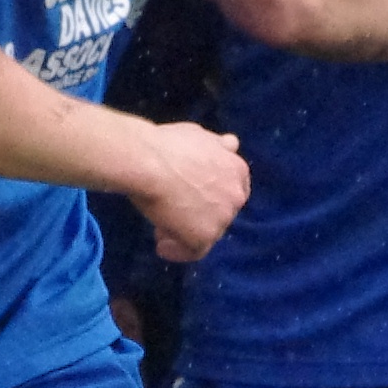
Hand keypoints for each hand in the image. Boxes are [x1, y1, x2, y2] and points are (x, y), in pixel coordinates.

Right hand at [130, 122, 250, 262]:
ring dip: (186, 230)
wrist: (150, 163)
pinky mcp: (205, 236)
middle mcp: (236, 195)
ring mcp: (223, 218)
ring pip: (207, 232)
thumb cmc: (168, 146)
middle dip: (199, 212)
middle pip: (221, 212)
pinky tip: (162, 248)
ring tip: (160, 227)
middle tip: (173, 210)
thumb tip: (231, 143)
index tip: (190, 193)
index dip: (212, 193)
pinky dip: (179, 251)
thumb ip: (217, 145)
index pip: (232, 189)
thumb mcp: (199, 135)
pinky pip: (194, 252)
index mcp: (237, 169)